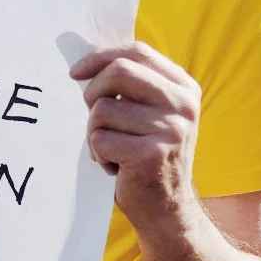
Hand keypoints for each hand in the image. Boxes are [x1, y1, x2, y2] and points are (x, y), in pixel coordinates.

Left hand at [69, 41, 199, 230]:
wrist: (167, 208)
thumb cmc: (146, 154)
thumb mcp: (149, 113)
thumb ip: (130, 85)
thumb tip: (84, 61)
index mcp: (184, 87)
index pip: (137, 52)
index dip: (100, 57)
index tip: (76, 73)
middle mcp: (183, 105)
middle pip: (119, 71)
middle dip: (93, 91)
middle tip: (92, 115)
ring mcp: (171, 130)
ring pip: (103, 109)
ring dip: (94, 131)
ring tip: (112, 149)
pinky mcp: (151, 154)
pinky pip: (99, 139)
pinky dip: (97, 154)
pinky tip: (115, 166)